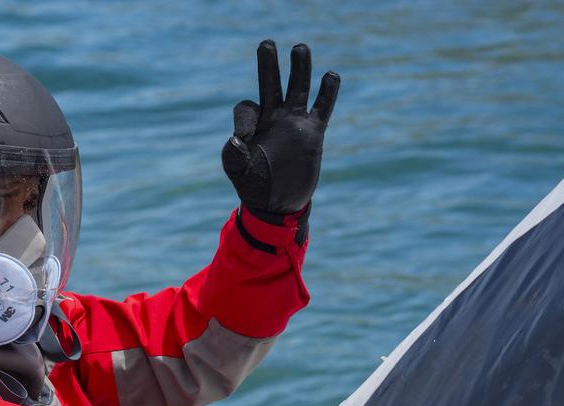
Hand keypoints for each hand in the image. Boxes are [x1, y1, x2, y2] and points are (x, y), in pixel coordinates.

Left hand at [222, 40, 339, 218]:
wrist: (277, 204)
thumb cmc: (253, 187)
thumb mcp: (238, 174)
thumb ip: (232, 157)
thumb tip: (235, 139)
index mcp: (251, 126)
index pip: (247, 108)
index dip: (244, 118)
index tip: (245, 137)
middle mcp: (272, 118)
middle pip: (270, 84)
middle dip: (268, 65)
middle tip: (266, 44)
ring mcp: (294, 123)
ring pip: (297, 88)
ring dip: (299, 69)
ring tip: (299, 48)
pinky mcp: (313, 133)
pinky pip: (322, 108)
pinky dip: (327, 93)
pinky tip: (331, 76)